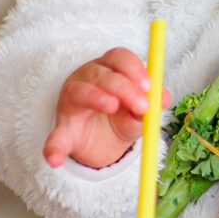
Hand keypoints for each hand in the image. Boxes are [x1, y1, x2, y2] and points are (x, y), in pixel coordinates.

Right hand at [43, 47, 173, 168]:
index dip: (133, 68)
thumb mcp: (138, 112)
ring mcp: (70, 103)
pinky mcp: (62, 130)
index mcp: (108, 70)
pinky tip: (55, 159)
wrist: (100, 144)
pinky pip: (56, 138)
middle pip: (102, 73)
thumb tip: (164, 97)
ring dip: (97, 97)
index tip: (147, 85)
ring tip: (112, 106)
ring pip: (79, 92)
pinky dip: (54, 148)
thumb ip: (150, 105)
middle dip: (124, 87)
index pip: (118, 58)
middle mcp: (86, 79)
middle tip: (142, 105)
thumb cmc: (120, 118)